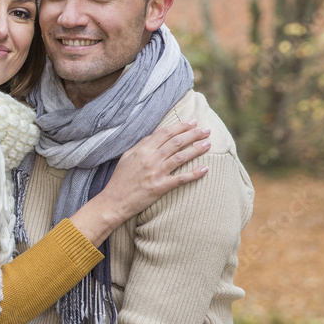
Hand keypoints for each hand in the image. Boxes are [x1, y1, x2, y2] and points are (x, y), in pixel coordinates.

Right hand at [71, 120, 211, 246]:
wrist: (115, 200)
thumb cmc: (120, 178)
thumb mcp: (127, 156)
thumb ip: (141, 144)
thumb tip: (156, 134)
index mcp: (142, 150)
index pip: (165, 133)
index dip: (181, 126)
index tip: (193, 122)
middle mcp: (151, 159)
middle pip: (176, 142)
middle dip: (193, 134)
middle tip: (206, 130)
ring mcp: (156, 173)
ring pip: (181, 157)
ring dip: (197, 149)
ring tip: (208, 144)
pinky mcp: (160, 187)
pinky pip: (181, 178)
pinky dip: (194, 173)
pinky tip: (205, 169)